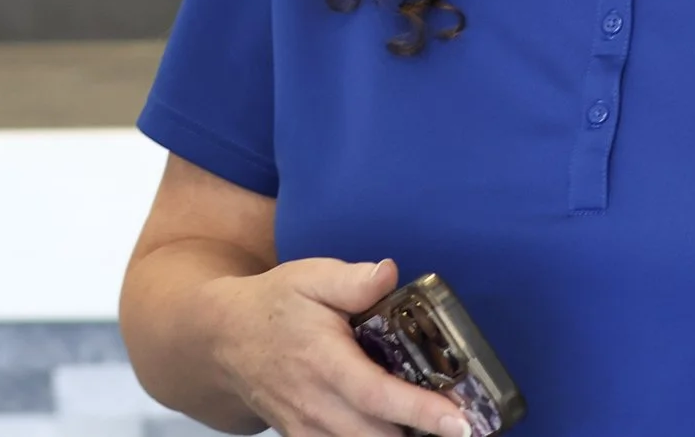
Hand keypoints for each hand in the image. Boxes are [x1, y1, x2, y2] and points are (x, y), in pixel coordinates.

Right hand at [200, 257, 472, 436]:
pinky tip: (404, 428)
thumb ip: (351, 280)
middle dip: (426, 435)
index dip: (421, 411)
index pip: (377, 395)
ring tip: (442, 427)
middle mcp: (317, 405)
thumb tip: (389, 273)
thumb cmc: (275, 305)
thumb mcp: (309, 277)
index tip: (461, 421)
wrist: (225, 342)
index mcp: (323, 361)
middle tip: (469, 425)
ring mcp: (310, 431)